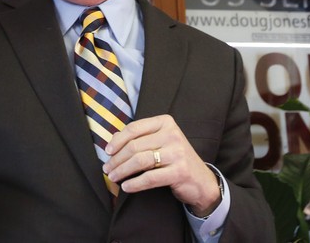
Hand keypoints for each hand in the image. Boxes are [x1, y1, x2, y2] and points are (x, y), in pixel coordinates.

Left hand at [104, 114, 220, 216]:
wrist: (202, 181)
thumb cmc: (175, 159)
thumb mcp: (161, 142)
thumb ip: (140, 137)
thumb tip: (113, 140)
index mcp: (165, 122)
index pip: (134, 128)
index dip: (117, 140)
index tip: (107, 151)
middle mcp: (172, 134)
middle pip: (135, 146)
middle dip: (117, 159)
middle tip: (107, 168)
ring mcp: (177, 153)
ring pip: (140, 161)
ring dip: (122, 170)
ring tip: (113, 177)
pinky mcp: (179, 171)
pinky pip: (150, 178)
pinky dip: (135, 183)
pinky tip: (126, 187)